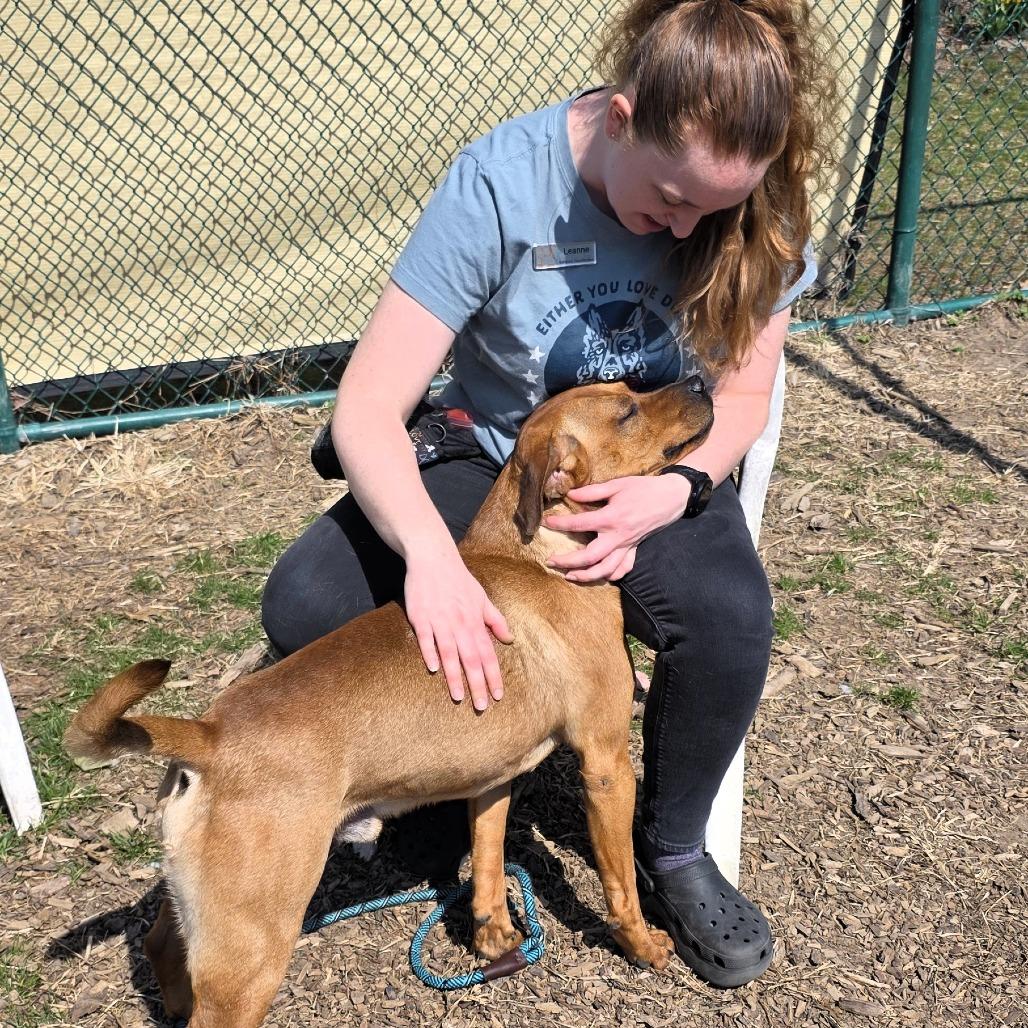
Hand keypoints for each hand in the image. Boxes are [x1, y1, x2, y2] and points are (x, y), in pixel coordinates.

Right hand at [404, 551, 513, 710]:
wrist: (433, 558)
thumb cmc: (459, 579)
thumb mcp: (482, 598)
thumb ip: (495, 620)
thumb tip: (509, 640)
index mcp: (475, 621)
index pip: (488, 654)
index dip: (493, 675)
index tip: (498, 695)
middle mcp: (460, 624)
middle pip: (472, 659)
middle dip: (478, 684)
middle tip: (482, 707)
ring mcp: (439, 621)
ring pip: (450, 653)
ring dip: (454, 676)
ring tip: (459, 697)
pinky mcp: (420, 617)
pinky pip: (426, 638)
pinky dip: (429, 652)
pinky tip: (432, 669)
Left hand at [543, 475, 691, 582]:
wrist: (671, 497)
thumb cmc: (643, 489)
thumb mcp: (616, 485)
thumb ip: (592, 492)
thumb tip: (570, 495)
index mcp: (611, 518)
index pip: (579, 524)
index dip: (560, 524)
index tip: (546, 523)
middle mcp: (618, 536)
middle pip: (590, 557)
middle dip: (568, 562)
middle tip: (551, 561)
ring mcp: (627, 546)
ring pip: (606, 570)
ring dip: (587, 576)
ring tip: (569, 576)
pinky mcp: (635, 549)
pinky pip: (624, 569)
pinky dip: (611, 576)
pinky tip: (600, 576)